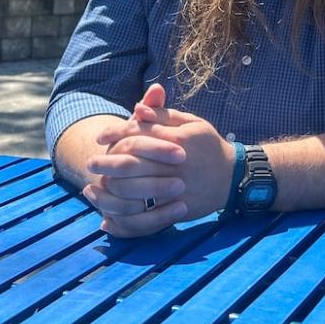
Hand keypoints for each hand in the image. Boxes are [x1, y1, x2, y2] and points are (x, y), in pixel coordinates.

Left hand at [89, 84, 236, 229]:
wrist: (234, 177)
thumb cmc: (209, 146)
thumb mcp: (192, 123)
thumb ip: (164, 115)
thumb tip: (137, 108)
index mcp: (179, 139)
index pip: (139, 134)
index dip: (115, 134)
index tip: (99, 137)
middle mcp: (176, 164)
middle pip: (132, 163)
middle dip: (107, 163)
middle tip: (90, 163)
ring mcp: (178, 188)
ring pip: (136, 190)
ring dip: (111, 189)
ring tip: (95, 186)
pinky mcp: (178, 208)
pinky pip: (147, 215)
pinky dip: (126, 215)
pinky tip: (110, 212)